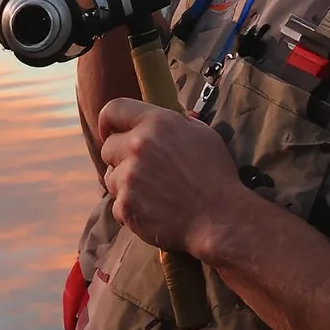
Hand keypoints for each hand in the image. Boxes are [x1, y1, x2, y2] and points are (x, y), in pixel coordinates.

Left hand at [96, 97, 245, 258]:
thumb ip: (177, 123)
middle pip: (108, 148)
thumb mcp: (203, 136)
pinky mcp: (126, 204)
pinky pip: (116, 205)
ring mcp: (129, 176)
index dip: (107, 122)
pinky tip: (153, 211)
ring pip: (110, 178)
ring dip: (125, 186)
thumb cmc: (216, 177)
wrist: (221, 219)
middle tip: (144, 172)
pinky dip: (130, 210)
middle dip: (121, 159)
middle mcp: (138, 145)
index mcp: (156, 123)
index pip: (113, 110)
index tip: (109, 132)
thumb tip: (166, 118)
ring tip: (153, 194)